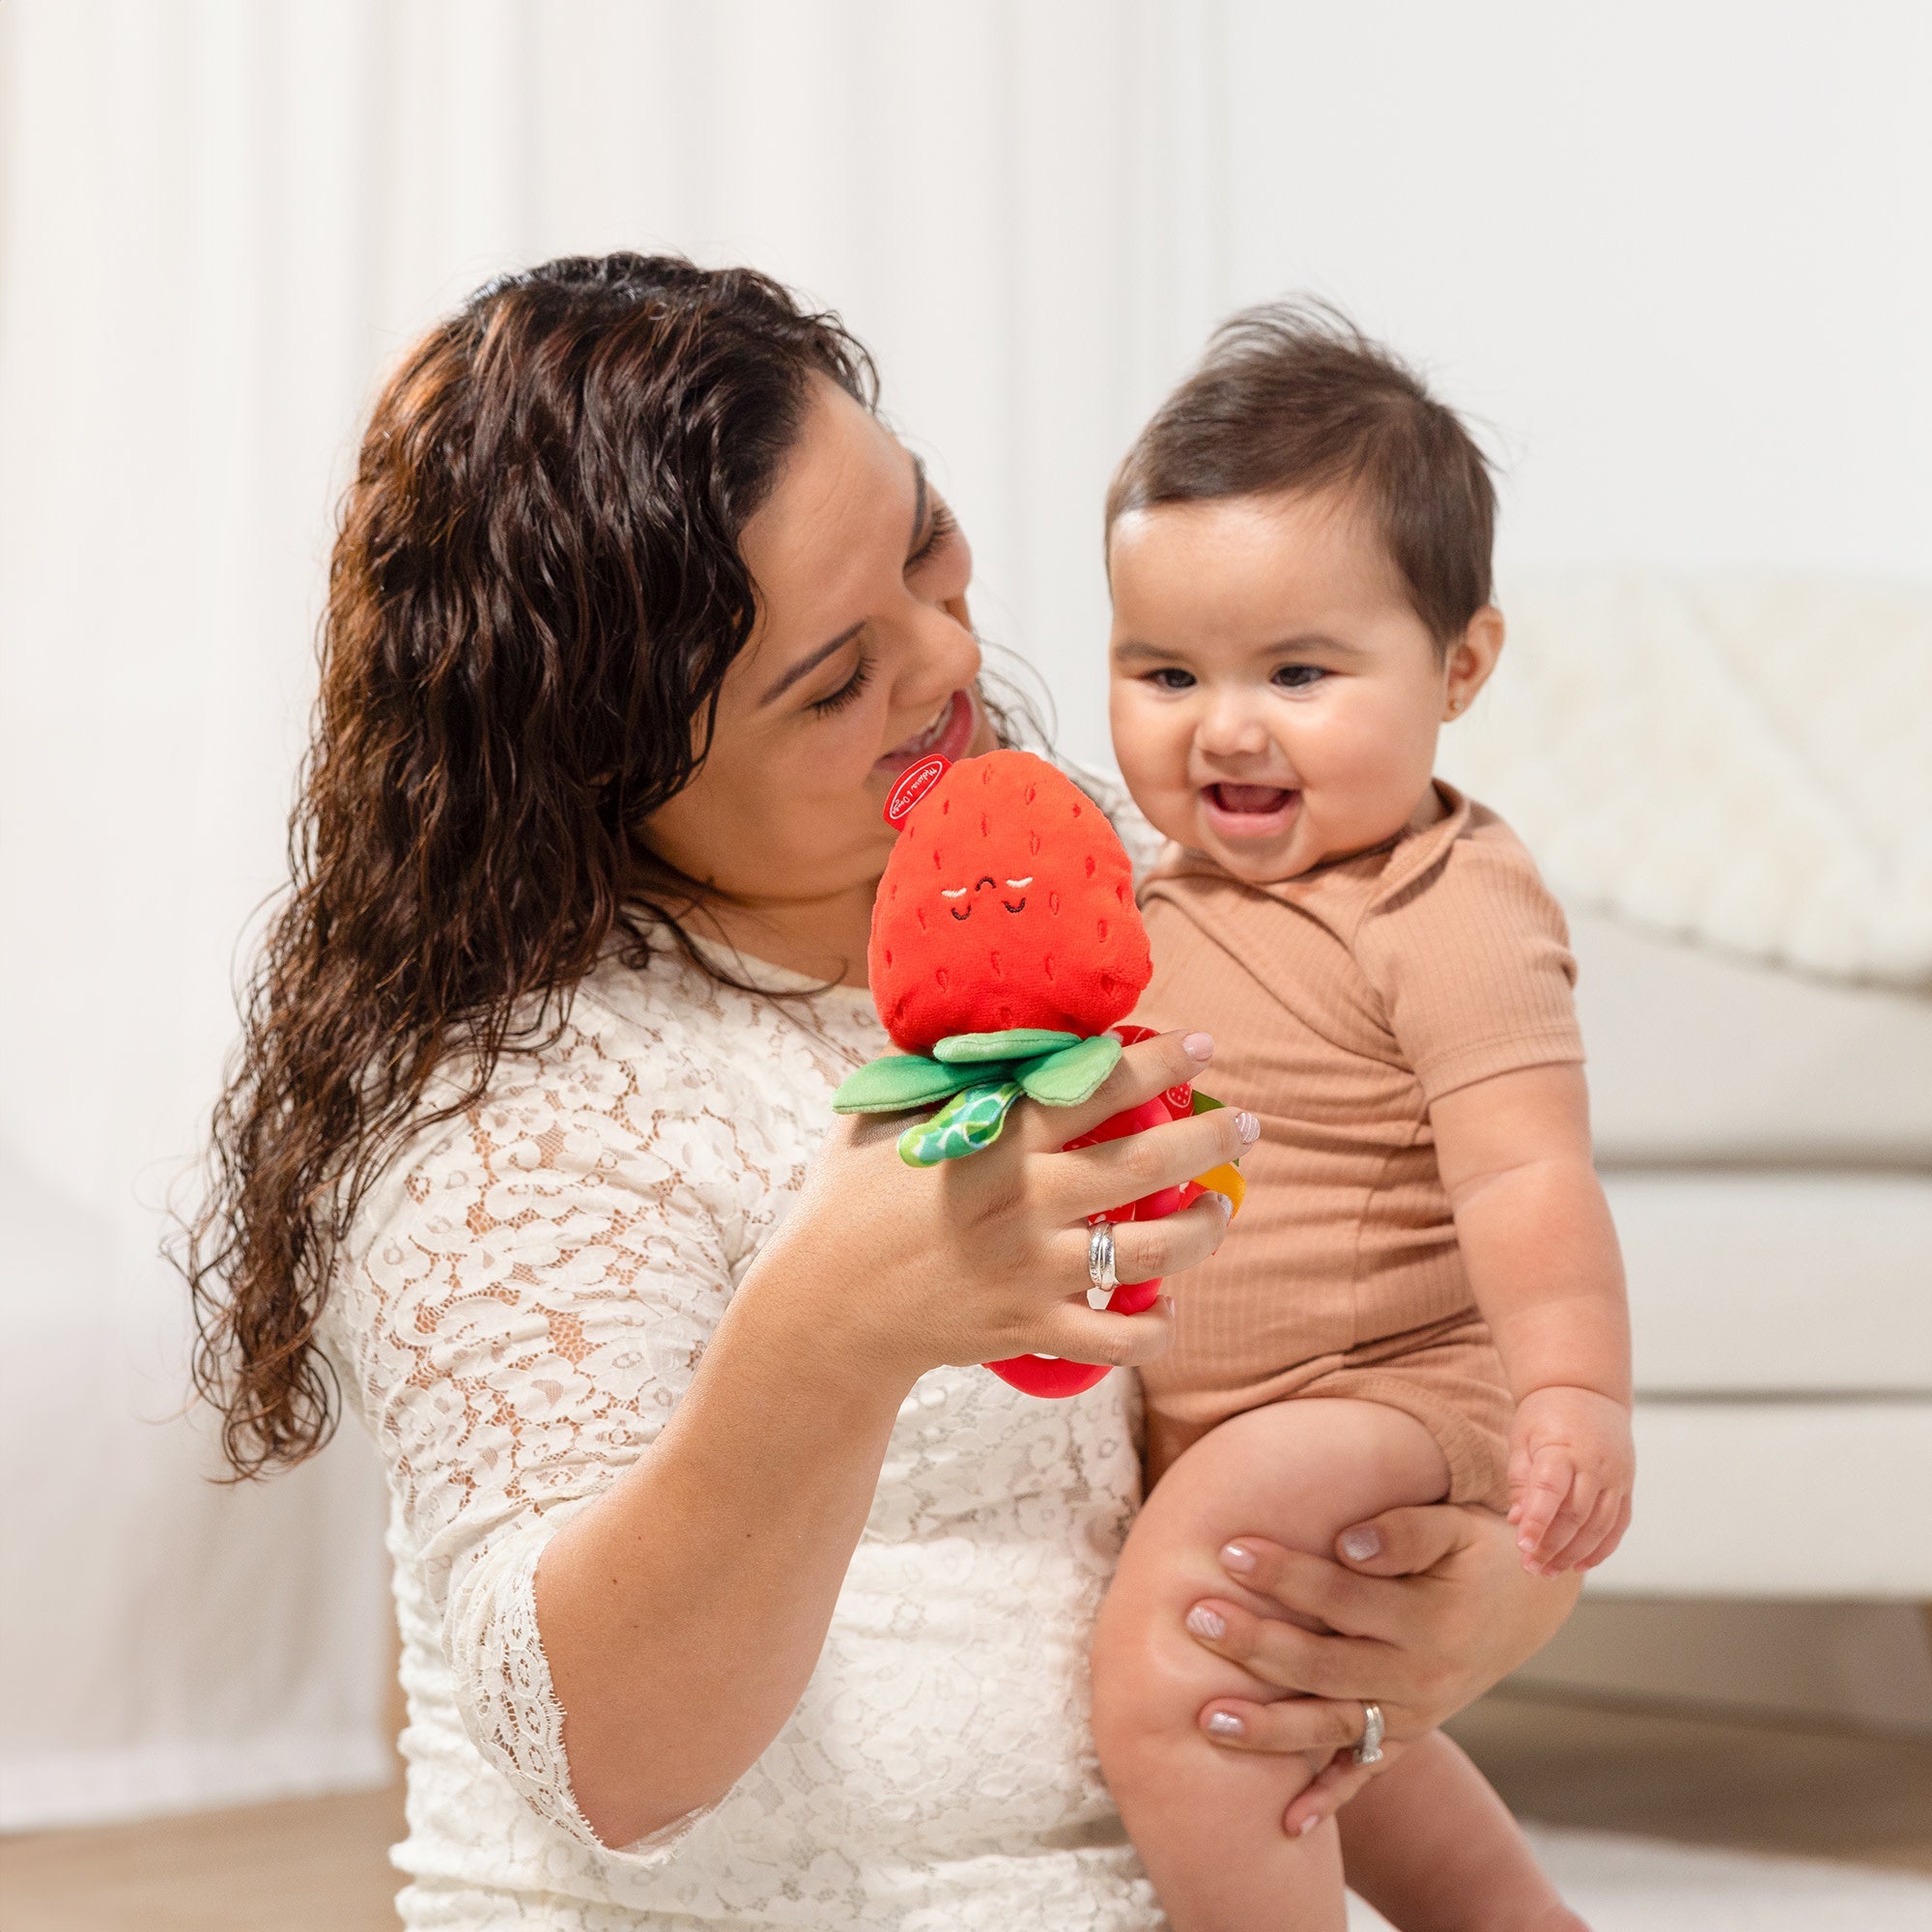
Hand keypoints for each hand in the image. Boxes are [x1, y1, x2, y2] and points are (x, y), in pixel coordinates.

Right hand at [761, 1029, 1254, 1389]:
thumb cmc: (845, 1204)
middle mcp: (1028, 1202)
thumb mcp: (879, 1117)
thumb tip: (969, 1020)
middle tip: (1245, 1125)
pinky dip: (1157, 1327)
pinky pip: (1120, 1339)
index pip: (1098, 1088)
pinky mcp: (1032, 1329)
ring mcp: (1035, 1270)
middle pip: (1149, 1163)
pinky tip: (1170, 1305)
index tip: (1201, 1045)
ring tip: (1223, 1207)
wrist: (822, 1310)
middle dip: (1211, 1139)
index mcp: (997, 1139)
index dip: (1160, 1063)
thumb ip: (932, 1073)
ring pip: (1156, 1251)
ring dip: (1207, 1227)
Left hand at [1183, 1503, 1578, 1834]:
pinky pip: (1366, 1773)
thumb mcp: (1457, 1527)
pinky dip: (1330, 1798)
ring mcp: (1415, 1714)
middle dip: (1256, 1645)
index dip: (1286, 1575)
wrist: (1527, 1601)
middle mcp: (1421, 1676)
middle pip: (1324, 1666)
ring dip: (1271, 1729)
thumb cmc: (1479, 1548)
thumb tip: (1347, 1543)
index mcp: (1428, 1620)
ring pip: (1333, 1727)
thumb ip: (1405, 1533)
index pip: (1342, 1598)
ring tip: (1207, 1718)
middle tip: (1194, 1618)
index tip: (1230, 1552)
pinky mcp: (1410, 1735)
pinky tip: (1287, 1822)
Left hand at [1507, 1384, 1633, 1575]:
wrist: (1586, 1389)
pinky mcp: (1626, 1485)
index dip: (1538, 1521)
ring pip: (1600, 1526)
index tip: (1523, 1545)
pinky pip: (1619, 1524)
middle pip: (1577, 1515)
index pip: (1551, 1491)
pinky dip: (1602, 1548)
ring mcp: (1616, 1476)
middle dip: (1553, 1546)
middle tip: (1531, 1567)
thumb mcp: (1523, 1437)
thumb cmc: (1546, 1413)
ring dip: (1576, 1553)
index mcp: (1564, 1448)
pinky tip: (1581, 1564)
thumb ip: (1520, 1480)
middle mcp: (1595, 1465)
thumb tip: (1517, 1521)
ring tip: (1550, 1571)